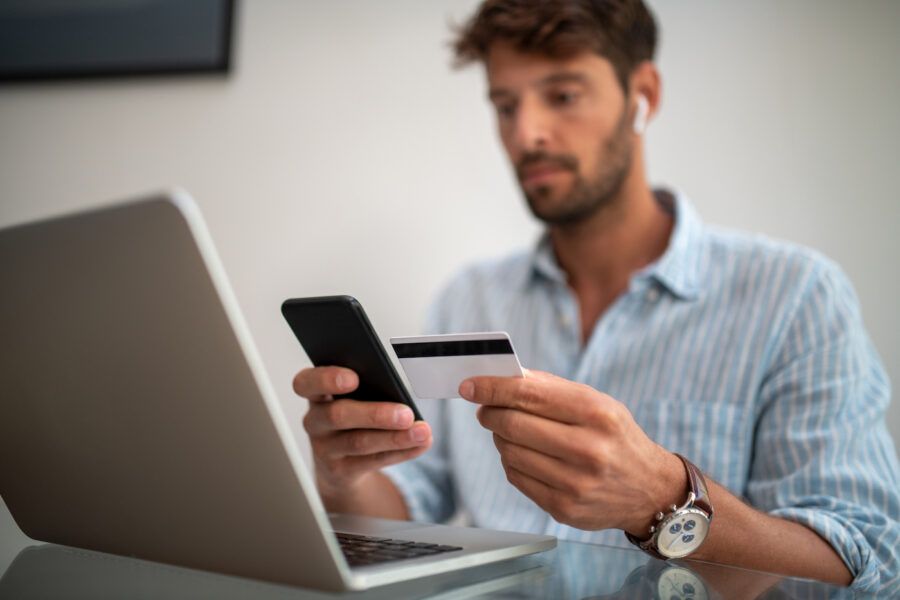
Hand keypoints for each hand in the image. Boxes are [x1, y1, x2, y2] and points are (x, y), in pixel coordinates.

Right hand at [293, 366, 431, 498]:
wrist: (339, 460)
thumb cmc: (352, 414)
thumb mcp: (352, 397)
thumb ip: (368, 388)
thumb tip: (398, 389)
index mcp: (316, 393)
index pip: (306, 383)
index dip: (327, 379)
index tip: (353, 378)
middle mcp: (315, 421)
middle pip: (338, 415)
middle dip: (375, 415)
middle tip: (406, 414)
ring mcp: (325, 448)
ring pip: (358, 442)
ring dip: (394, 437)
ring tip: (421, 431)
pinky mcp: (340, 471)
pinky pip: (372, 462)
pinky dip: (401, 452)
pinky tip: (420, 444)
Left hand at [458, 370, 683, 534]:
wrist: (649, 490)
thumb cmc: (615, 437)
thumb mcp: (596, 403)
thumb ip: (550, 389)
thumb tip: (502, 377)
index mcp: (597, 413)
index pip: (529, 395)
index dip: (493, 388)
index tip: (469, 385)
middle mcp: (588, 449)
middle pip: (513, 425)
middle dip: (491, 413)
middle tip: (486, 409)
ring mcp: (575, 483)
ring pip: (509, 452)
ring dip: (501, 438)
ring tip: (512, 433)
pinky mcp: (563, 508)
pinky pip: (516, 477)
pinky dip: (512, 462)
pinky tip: (526, 456)